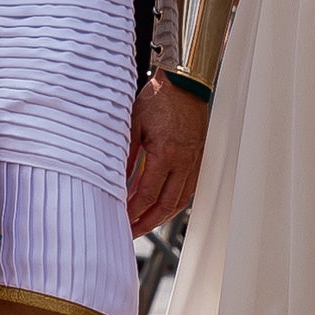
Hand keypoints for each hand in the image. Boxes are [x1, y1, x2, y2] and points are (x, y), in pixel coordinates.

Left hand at [126, 77, 210, 233]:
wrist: (185, 82)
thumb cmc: (158, 99)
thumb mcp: (133, 124)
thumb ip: (126, 155)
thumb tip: (116, 181)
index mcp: (166, 154)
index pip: (148, 194)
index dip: (134, 212)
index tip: (121, 220)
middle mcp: (184, 162)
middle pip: (166, 205)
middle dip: (147, 223)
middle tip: (130, 232)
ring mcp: (194, 162)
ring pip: (179, 201)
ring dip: (161, 217)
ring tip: (144, 224)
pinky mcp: (199, 158)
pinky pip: (188, 190)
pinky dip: (174, 203)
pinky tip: (162, 206)